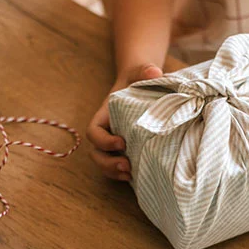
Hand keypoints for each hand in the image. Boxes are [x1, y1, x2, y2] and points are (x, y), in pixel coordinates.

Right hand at [87, 64, 163, 180]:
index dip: (103, 141)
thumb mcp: (140, 72)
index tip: (122, 142)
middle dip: (108, 163)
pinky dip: (123, 174)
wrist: (142, 85)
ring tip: (131, 175)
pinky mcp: (125, 151)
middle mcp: (106, 132)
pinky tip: (137, 177)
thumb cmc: (138, 78)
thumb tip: (155, 72)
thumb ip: (145, 71)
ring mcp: (114, 143)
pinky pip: (118, 166)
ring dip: (114, 172)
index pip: (94, 132)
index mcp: (104, 116)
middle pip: (96, 153)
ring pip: (104, 163)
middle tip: (126, 165)